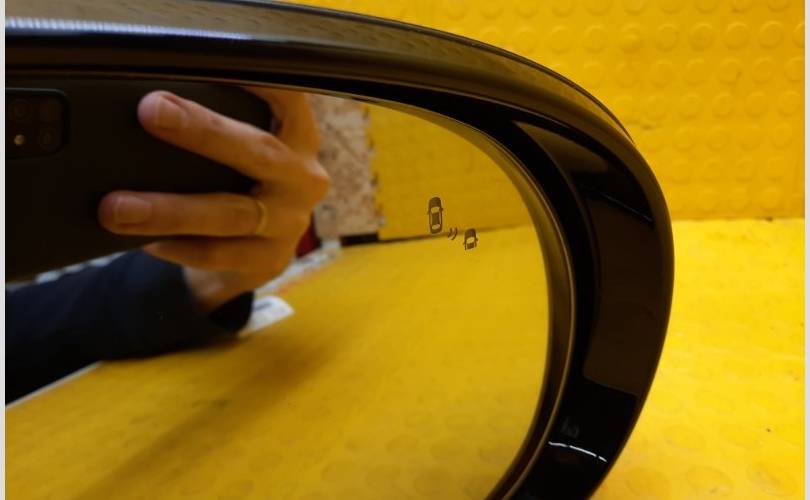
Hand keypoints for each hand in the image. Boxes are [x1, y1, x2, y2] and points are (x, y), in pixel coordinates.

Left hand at [98, 88, 329, 312]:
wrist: (255, 257)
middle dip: (204, 131)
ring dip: (172, 209)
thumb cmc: (240, 187)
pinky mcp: (269, 260)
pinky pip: (218, 254)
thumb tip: (151, 109)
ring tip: (118, 208)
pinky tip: (145, 241)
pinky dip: (177, 246)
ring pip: (231, 214)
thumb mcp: (245, 153)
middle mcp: (303, 177)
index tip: (214, 61)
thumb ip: (220, 132)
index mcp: (298, 138)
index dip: (257, 81)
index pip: (287, 98)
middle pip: (258, 152)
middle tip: (152, 111)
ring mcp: (290, 223)